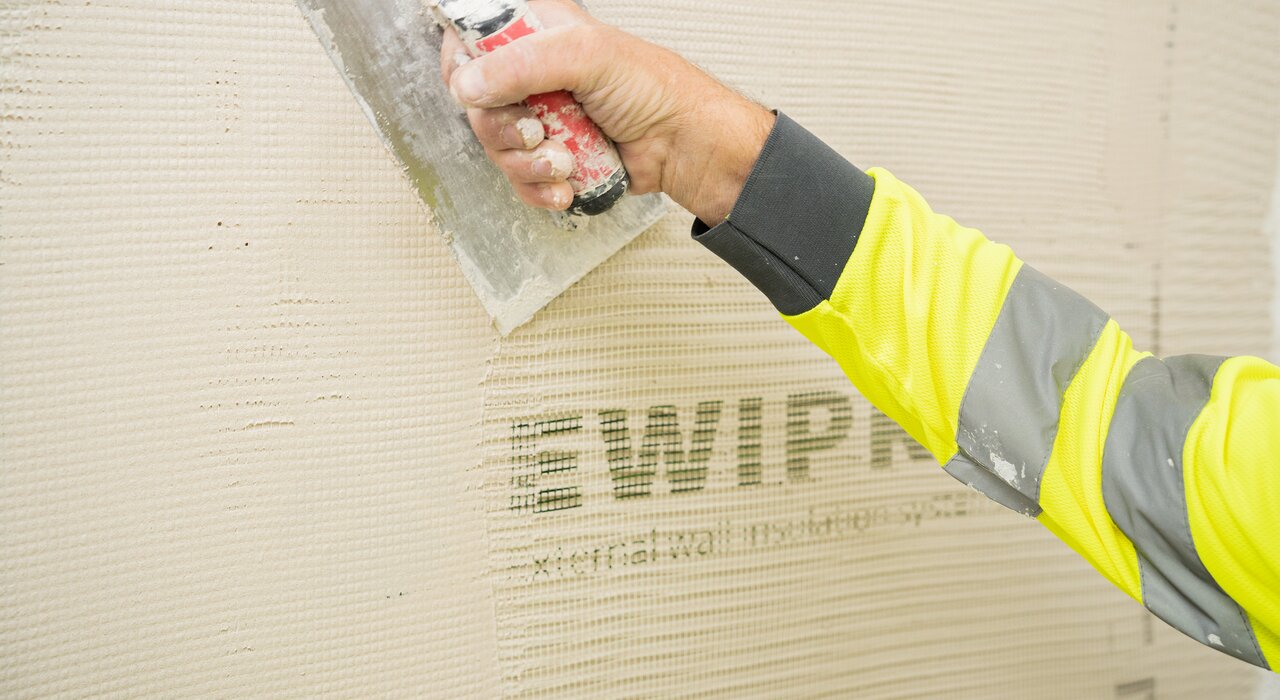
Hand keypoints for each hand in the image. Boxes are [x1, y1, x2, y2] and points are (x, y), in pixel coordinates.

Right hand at [439, 0, 774, 222]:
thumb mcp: (588, 56)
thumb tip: (468, 84)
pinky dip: (540, 188)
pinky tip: (566, 184)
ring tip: (564, 161)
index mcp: (537, 32)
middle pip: (477, 102)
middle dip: (502, 127)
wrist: (684, 146)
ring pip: (497, 146)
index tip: (476, 85)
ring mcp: (541, 118)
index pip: (471, 37)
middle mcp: (533, 74)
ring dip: (526, 163)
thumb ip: (522, 62)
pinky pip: (520, 179)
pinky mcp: (552, 158)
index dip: (463, 62)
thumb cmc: (654, 89)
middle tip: (535, 130)